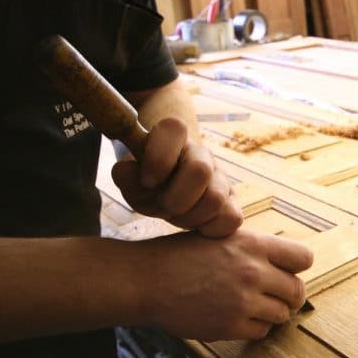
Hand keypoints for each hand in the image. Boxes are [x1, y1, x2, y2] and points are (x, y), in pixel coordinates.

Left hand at [112, 117, 242, 237]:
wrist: (169, 191)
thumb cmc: (149, 183)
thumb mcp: (130, 179)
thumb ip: (125, 175)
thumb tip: (127, 171)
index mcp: (174, 137)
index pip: (174, 129)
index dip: (159, 158)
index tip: (147, 180)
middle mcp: (202, 153)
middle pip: (200, 169)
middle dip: (176, 198)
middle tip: (164, 205)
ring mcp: (221, 177)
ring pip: (215, 198)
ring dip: (191, 217)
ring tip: (178, 216)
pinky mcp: (232, 202)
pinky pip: (232, 218)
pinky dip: (210, 228)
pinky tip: (196, 225)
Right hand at [139, 229, 312, 340]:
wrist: (148, 280)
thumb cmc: (179, 255)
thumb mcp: (220, 235)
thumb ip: (251, 247)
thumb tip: (277, 260)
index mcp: (253, 244)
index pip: (303, 258)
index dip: (297, 268)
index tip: (288, 272)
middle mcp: (254, 272)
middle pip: (297, 291)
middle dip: (289, 296)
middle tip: (277, 297)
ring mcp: (244, 302)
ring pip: (282, 315)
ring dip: (272, 313)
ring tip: (252, 307)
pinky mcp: (232, 327)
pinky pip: (261, 332)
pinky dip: (254, 328)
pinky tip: (237, 317)